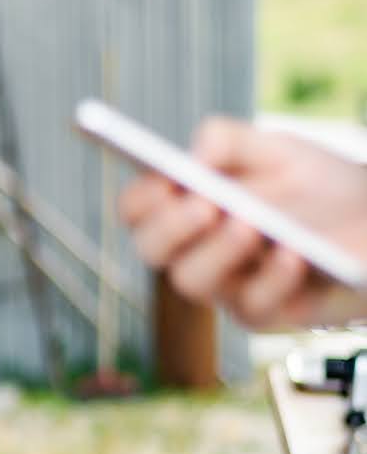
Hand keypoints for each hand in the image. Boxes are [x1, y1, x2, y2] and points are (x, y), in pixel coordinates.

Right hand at [119, 118, 366, 328]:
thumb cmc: (315, 185)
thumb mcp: (276, 149)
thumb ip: (230, 140)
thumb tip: (193, 157)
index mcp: (187, 205)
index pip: (137, 209)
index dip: (141, 198)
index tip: (166, 180)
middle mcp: (195, 248)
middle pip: (151, 249)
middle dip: (170, 228)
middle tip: (204, 206)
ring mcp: (225, 284)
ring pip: (190, 281)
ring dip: (216, 252)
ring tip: (248, 225)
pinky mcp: (264, 313)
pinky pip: (251, 306)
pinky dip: (271, 279)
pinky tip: (292, 254)